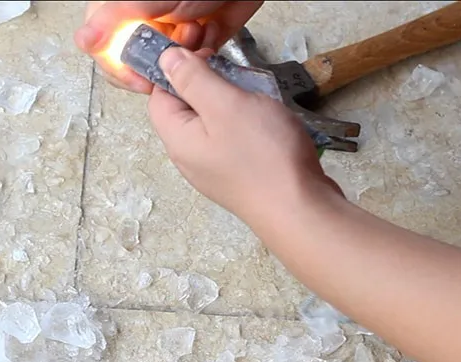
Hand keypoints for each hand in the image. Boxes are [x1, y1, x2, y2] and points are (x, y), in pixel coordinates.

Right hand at [74, 1, 262, 92]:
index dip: (121, 69)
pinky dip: (204, 57)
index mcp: (124, 8)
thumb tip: (83, 39)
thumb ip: (115, 19)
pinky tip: (210, 33)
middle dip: (158, 62)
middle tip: (174, 46)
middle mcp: (144, 21)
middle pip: (134, 63)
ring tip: (197, 30)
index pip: (105, 50)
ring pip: (165, 68)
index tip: (139, 78)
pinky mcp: (197, 41)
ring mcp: (171, 32)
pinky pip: (192, 67)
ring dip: (184, 57)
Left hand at [147, 47, 344, 226]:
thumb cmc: (263, 156)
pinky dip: (245, 123)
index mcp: (177, 138)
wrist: (300, 209)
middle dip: (207, 83)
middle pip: (186, 109)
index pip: (159, 95)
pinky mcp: (238, 176)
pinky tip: (266, 120)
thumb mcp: (225, 104)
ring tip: (256, 96)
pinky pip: (233, 140)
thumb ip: (193, 80)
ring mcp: (214, 170)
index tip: (206, 52)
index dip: (176, 69)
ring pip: (212, 123)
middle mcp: (189, 157)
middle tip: (237, 72)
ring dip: (231, 102)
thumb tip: (165, 60)